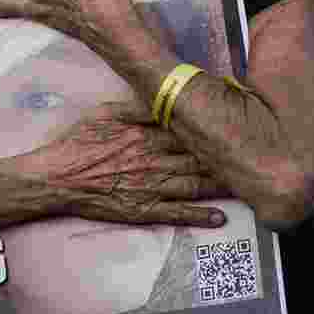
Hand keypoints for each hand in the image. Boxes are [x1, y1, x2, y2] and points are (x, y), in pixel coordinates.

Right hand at [20, 102, 228, 227]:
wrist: (58, 178)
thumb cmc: (80, 143)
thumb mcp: (107, 113)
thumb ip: (138, 107)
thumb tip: (164, 96)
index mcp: (148, 136)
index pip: (191, 132)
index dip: (216, 131)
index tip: (239, 129)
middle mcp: (155, 161)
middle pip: (200, 159)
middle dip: (228, 159)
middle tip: (255, 158)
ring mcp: (152, 188)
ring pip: (195, 186)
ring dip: (222, 186)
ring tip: (247, 186)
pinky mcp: (144, 210)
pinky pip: (177, 214)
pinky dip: (201, 216)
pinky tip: (221, 217)